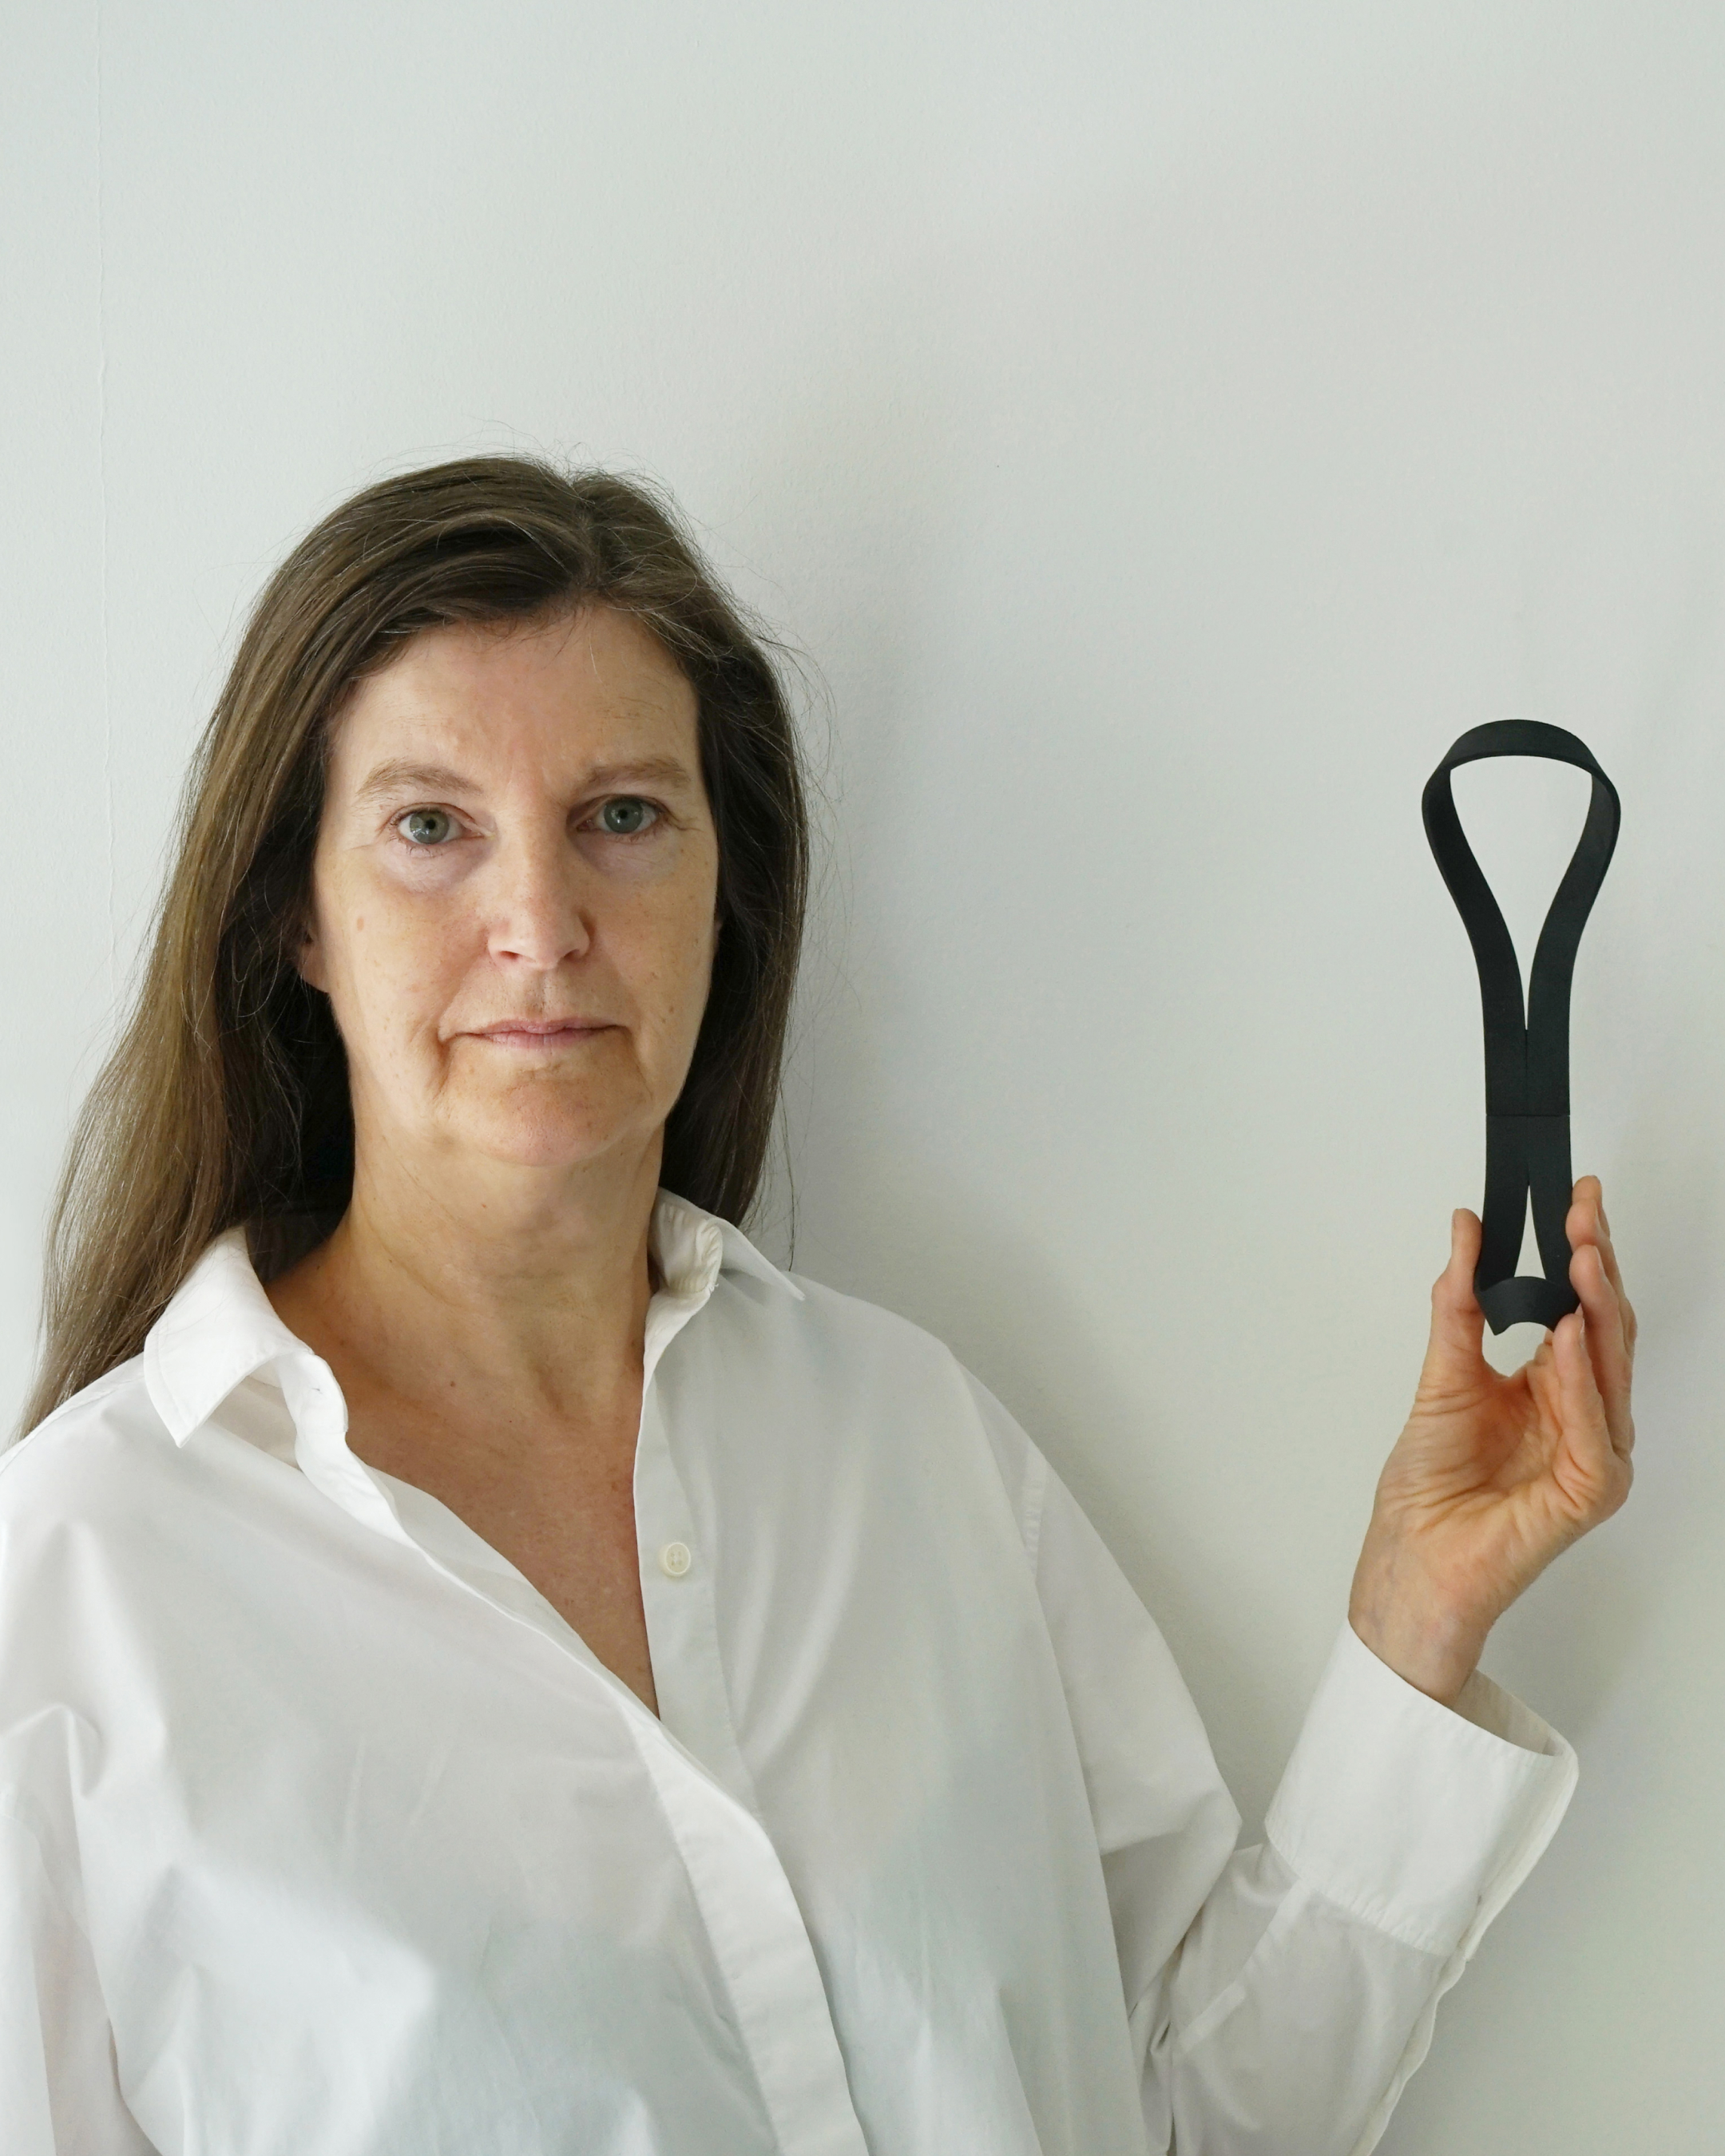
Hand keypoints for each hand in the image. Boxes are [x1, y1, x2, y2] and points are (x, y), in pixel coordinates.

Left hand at [1348, 1176, 1635, 1705]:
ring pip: (1612, 1366)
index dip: (1582, 1250)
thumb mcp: (1441, 1369)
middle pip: (1607, 1327)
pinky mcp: (1591, 1488)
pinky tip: (1570, 1333)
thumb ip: (1459, 1299)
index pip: (1583, 1305)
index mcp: (1553, 1384)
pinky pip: (1593, 1422)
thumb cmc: (1430, 1481)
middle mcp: (1582, 1413)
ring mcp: (1593, 1450)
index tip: (1575, 1198)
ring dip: (1598, 1306)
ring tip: (1583, 1254)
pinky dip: (1582, 1375)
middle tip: (1584, 1212)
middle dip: (1598, 1264)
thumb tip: (1467, 1228)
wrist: (1413, 1553)